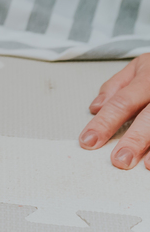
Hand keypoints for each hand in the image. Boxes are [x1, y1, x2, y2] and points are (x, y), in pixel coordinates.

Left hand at [79, 55, 149, 169]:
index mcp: (148, 77)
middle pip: (148, 118)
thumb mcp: (138, 67)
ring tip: (144, 165)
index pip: (122, 102)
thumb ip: (115, 86)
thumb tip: (95, 108)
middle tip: (119, 160)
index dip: (104, 123)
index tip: (88, 140)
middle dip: (134, 140)